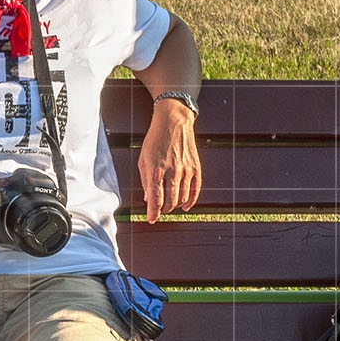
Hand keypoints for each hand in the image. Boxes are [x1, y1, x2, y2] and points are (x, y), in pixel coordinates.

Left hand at [139, 99, 200, 223]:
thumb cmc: (155, 139)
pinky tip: (186, 206)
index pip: (156, 199)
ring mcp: (186, 169)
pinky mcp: (196, 167)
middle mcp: (172, 171)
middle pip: (170, 201)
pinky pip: (196, 189)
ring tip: (169, 207)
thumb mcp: (143, 159)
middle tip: (158, 212)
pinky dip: (191, 200)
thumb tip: (148, 199)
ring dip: (175, 205)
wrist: (173, 121)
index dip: (153, 213)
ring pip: (182, 197)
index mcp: (156, 169)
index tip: (151, 219)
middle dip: (163, 210)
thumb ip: (145, 181)